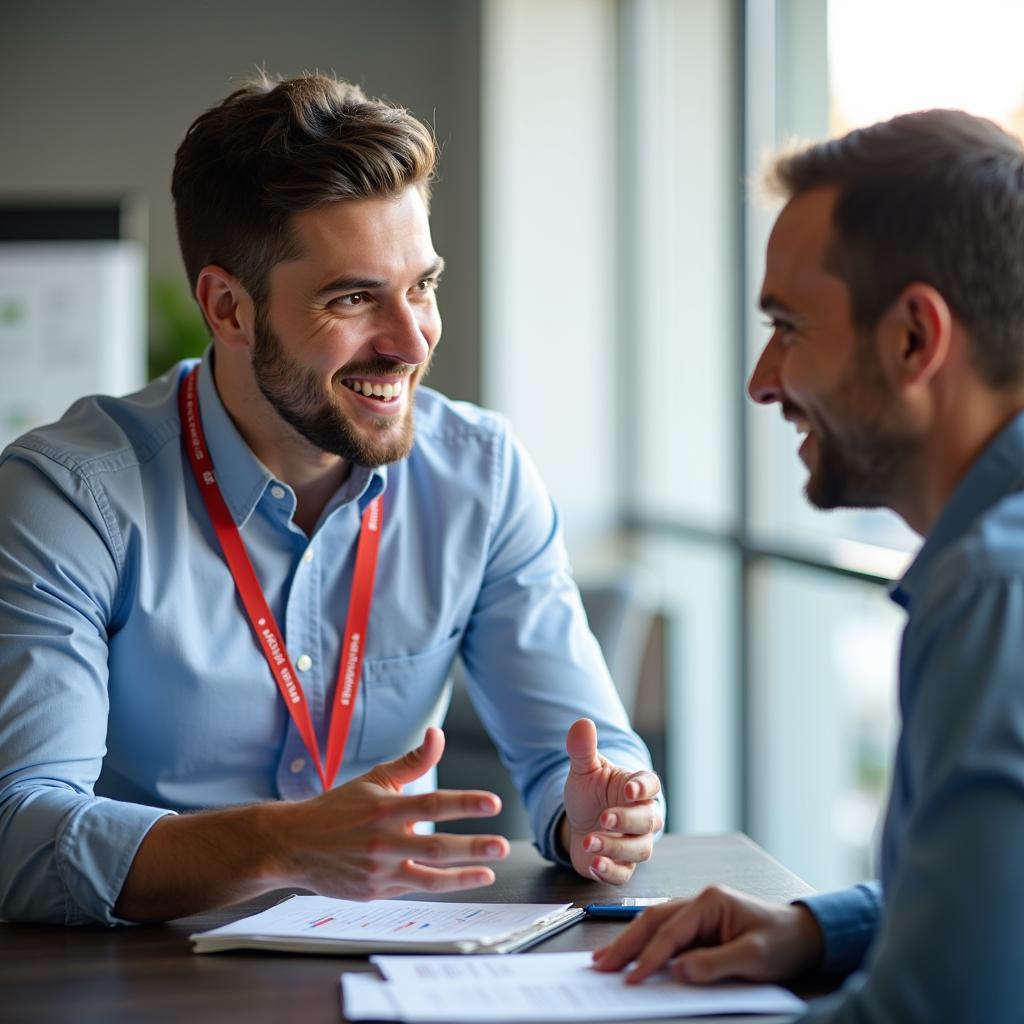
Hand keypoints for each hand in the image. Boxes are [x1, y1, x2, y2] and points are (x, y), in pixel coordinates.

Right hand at [269, 727, 509, 899]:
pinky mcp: (374, 890)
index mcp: (384, 807)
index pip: (432, 803)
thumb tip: (437, 734)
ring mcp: (379, 869)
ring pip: (429, 876)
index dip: (465, 803)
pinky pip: (414, 889)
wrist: (293, 845)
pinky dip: (442, 885)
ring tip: (490, 871)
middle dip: (472, 847)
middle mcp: (382, 840)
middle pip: (436, 846)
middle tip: (500, 846)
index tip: (493, 803)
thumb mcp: (374, 780)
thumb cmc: (338, 808)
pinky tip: (465, 879)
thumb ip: (412, 762)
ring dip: (464, 875)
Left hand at [560, 718, 661, 883]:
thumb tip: (582, 723)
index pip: (650, 785)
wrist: (579, 822)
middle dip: (626, 820)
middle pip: (647, 821)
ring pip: (638, 850)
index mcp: (636, 788)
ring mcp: (634, 843)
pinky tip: (594, 863)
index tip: (630, 789)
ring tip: (589, 842)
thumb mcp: (584, 769)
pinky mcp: (622, 866)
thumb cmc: (590, 793)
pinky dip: (610, 871)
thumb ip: (583, 748)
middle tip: (603, 818)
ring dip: (614, 847)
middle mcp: (641, 817)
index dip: (643, 788)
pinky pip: (624, 874)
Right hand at [592, 885, 823, 983]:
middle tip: (601, 966)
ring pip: (653, 923)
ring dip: (628, 942)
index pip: (671, 932)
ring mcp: (697, 911)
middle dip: (625, 944)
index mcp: (710, 901)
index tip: (632, 979)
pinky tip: (630, 953)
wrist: (804, 935)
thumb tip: (678, 971)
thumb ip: (715, 964)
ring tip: (604, 959)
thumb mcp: (755, 958)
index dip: (650, 958)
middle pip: (652, 920)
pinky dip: (645, 944)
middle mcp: (699, 901)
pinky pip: (665, 932)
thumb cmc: (783, 942)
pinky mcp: (698, 925)